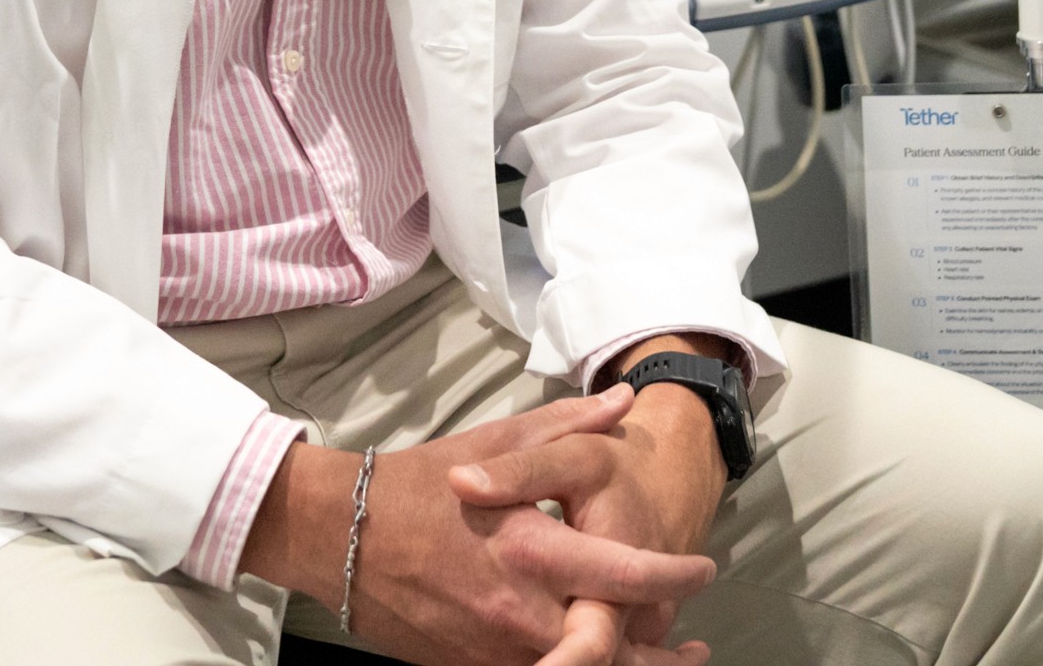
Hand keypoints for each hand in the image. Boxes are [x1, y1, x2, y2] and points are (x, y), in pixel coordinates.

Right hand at [240, 384, 714, 665]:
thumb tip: (622, 402)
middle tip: (695, 649)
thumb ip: (566, 427)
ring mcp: (491, 647)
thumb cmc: (417, 484)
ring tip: (658, 663)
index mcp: (530, 548)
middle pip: (609, 648)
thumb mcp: (494, 441)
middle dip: (660, 656)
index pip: (624, 576)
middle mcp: (517, 608)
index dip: (674, 578)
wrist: (339, 534)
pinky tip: (584, 661)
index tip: (704, 569)